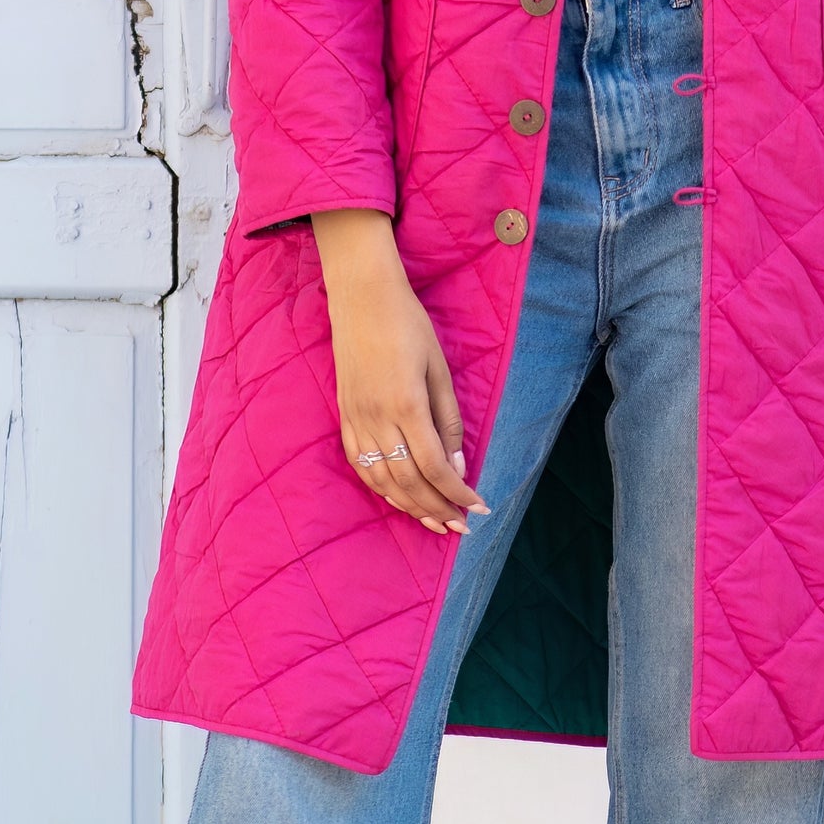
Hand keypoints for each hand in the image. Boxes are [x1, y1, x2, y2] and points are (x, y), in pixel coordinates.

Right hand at [310, 210, 489, 535]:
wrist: (361, 296)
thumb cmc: (408, 324)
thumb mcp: (439, 368)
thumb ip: (448, 420)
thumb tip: (457, 467)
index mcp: (406, 405)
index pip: (434, 467)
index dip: (456, 494)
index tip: (478, 508)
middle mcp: (377, 419)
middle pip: (408, 482)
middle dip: (436, 510)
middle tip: (460, 527)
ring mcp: (356, 419)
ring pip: (381, 480)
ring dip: (409, 507)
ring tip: (434, 522)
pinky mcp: (345, 416)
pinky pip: (361, 465)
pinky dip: (381, 488)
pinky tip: (400, 498)